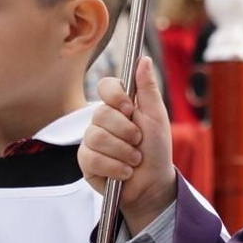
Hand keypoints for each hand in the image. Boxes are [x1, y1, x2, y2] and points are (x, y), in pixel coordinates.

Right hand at [80, 56, 175, 233]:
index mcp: (120, 106)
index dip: (116, 96)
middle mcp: (103, 121)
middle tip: (138, 142)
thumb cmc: (156, 150)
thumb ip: (148, 89)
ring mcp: (92, 140)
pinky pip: (92, 158)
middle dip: (125, 132)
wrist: (153, 184)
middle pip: (101, 114)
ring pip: (96, 137)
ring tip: (134, 160)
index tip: (130, 109)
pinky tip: (124, 172)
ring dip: (122, 152)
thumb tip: (144, 59)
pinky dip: (114, 167)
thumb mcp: (157, 117)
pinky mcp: (86, 161)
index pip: (106, 86)